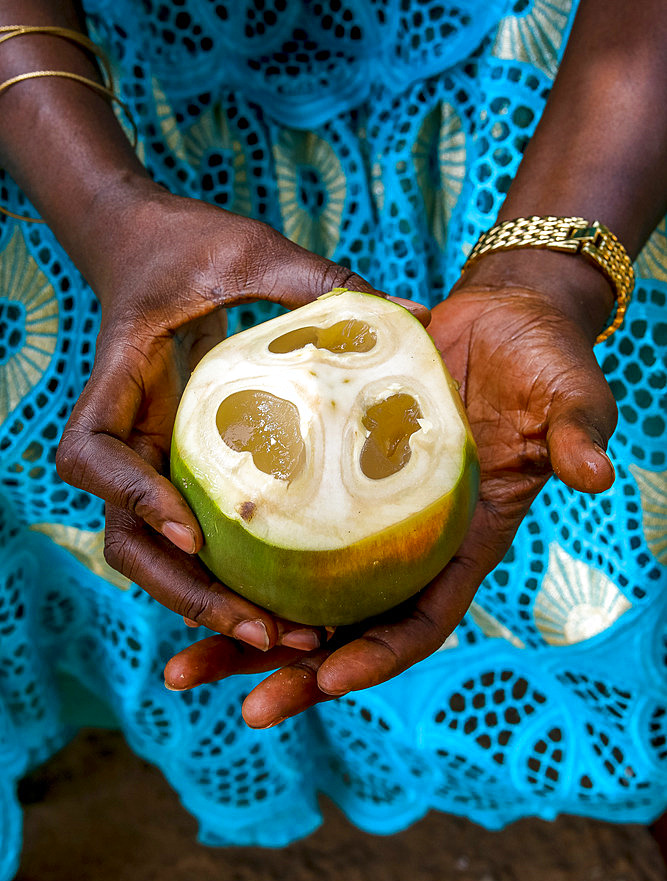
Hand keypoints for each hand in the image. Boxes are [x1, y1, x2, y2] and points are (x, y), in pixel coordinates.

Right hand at [55, 181, 394, 649]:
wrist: (144, 242)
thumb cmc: (189, 243)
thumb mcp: (252, 253)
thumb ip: (320, 283)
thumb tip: (421, 319)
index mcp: (120, 383)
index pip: (92, 456)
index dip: (131, 498)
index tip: (191, 528)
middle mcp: (124, 434)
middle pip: (126, 537)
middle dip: (185, 590)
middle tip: (267, 627)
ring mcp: (146, 457)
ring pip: (154, 554)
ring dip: (208, 602)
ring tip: (290, 638)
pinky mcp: (175, 466)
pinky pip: (191, 535)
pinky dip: (226, 577)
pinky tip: (291, 605)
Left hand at [163, 249, 617, 721]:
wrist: (500, 318)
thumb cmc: (541, 360)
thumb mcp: (568, 393)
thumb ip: (577, 431)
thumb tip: (592, 472)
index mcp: (465, 540)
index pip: (423, 618)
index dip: (379, 655)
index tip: (327, 681)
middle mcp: (410, 539)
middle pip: (349, 626)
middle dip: (296, 672)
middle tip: (239, 704)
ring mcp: (368, 512)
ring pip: (302, 590)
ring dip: (248, 632)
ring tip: (182, 665)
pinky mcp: (335, 472)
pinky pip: (285, 527)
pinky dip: (244, 555)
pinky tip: (193, 568)